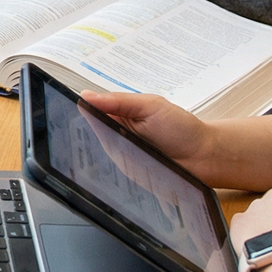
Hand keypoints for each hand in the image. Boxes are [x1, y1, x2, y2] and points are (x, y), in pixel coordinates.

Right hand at [80, 90, 219, 183]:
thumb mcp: (150, 106)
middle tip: (79, 131)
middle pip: (89, 134)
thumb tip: (85, 95)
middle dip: (83, 134)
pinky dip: (110, 171)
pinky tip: (111, 167)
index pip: (89, 112)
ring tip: (101, 148)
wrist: (206, 157)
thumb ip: (119, 101)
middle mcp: (115, 135)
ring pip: (97, 155)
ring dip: (97, 152)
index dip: (77, 111)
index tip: (64, 110)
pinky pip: (111, 174)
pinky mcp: (128, 176)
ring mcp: (120, 156)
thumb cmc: (182, 127)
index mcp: (118, 115)